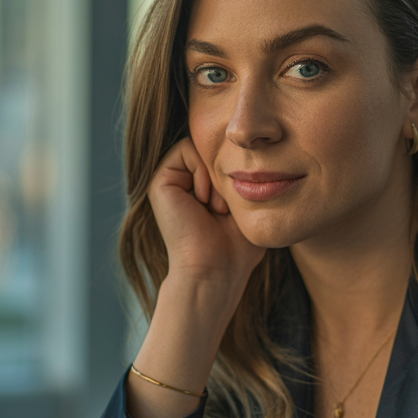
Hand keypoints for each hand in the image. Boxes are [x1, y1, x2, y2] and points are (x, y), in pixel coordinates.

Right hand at [147, 137, 264, 288]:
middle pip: (212, 148)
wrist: (214, 270)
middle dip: (225, 174)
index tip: (235, 208)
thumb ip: (248, 179)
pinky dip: (203, 172)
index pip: (223, 155)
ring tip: (216, 207)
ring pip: (201, 147)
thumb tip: (258, 153)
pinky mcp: (159, 181)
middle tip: (225, 208)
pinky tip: (203, 201)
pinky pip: (187, 149)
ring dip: (215, 176)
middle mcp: (182, 184)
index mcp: (199, 189)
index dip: (236, 173)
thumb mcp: (248, 206)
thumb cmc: (237, 247)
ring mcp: (169, 182)